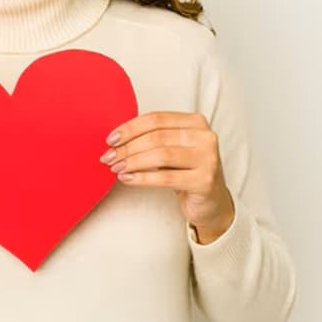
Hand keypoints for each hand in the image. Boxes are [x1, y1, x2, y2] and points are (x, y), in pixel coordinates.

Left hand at [100, 111, 234, 240]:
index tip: (111, 139)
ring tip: (117, 168)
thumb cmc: (186, 172)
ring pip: (160, 155)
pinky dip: (142, 178)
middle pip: (156, 137)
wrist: (211, 202)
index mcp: (196, 122)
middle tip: (109, 157)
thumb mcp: (173, 149)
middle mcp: (205, 137)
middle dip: (127, 147)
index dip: (130, 128)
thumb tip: (116, 139)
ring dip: (132, 162)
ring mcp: (208, 159)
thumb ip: (153, 138)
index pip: (156, 118)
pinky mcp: (204, 181)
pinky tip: (128, 179)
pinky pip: (165, 178)